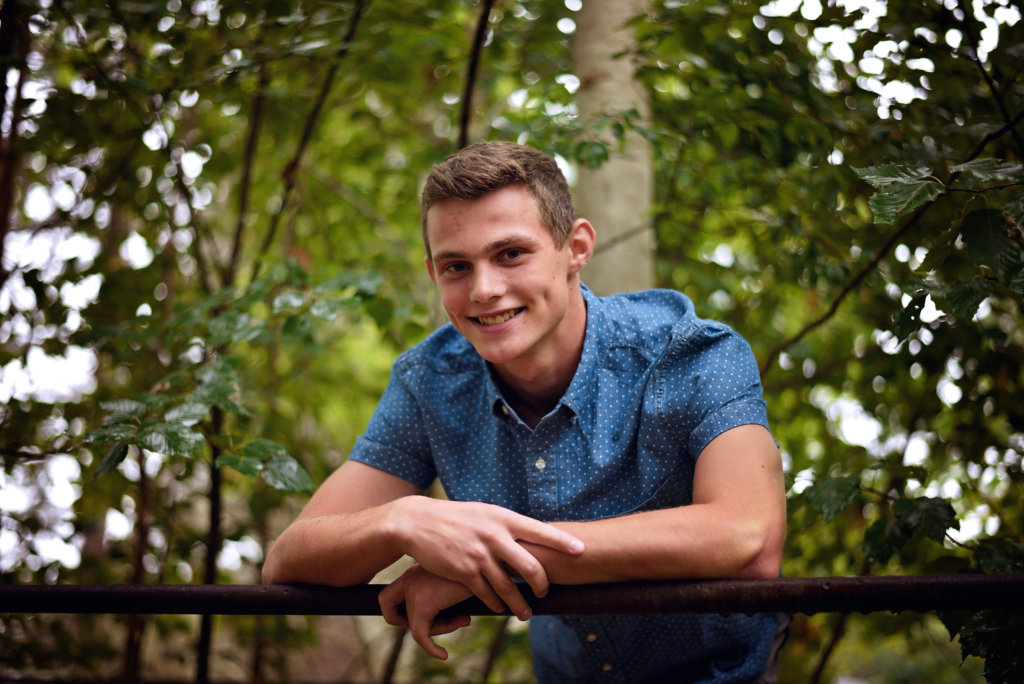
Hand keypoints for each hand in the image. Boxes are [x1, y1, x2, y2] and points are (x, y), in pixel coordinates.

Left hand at [379, 564, 473, 659]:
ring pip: (416, 627)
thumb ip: (441, 595)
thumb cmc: (480, 572)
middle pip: (396, 613)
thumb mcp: (456, 580)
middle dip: (415, 624)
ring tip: (463, 618)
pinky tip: (443, 654)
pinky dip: (431, 649)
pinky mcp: (423, 605)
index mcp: (415, 570)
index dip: (397, 613)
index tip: (423, 618)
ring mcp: (414, 591)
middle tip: (440, 622)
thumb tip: (439, 620)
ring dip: (440, 629)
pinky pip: (421, 636)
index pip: (387, 596)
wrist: (491, 564)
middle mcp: (409, 577)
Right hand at [387, 496, 583, 619]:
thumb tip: (532, 536)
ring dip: (519, 604)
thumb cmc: (457, 517)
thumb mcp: (485, 513)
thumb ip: (507, 525)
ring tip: (525, 614)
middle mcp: (495, 536)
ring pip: (509, 588)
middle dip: (542, 584)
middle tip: (545, 592)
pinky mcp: (464, 571)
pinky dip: (495, 604)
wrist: (419, 522)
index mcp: (503, 518)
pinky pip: (487, 594)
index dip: (562, 542)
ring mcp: (480, 555)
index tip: (581, 551)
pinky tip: (498, 608)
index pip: (540, 530)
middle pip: (530, 567)